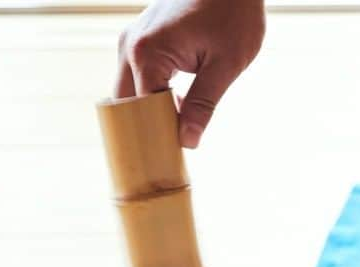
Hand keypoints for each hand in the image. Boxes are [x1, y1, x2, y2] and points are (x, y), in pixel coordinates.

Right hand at [115, 0, 265, 147]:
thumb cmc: (233, 15)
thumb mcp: (225, 66)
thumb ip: (203, 105)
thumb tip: (187, 141)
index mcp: (147, 54)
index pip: (143, 111)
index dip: (158, 137)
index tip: (173, 160)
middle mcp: (131, 46)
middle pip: (126, 104)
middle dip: (145, 128)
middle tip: (171, 153)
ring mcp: (133, 39)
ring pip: (128, 90)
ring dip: (148, 112)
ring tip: (174, 136)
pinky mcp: (142, 37)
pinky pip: (138, 76)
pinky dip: (151, 96)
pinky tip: (176, 112)